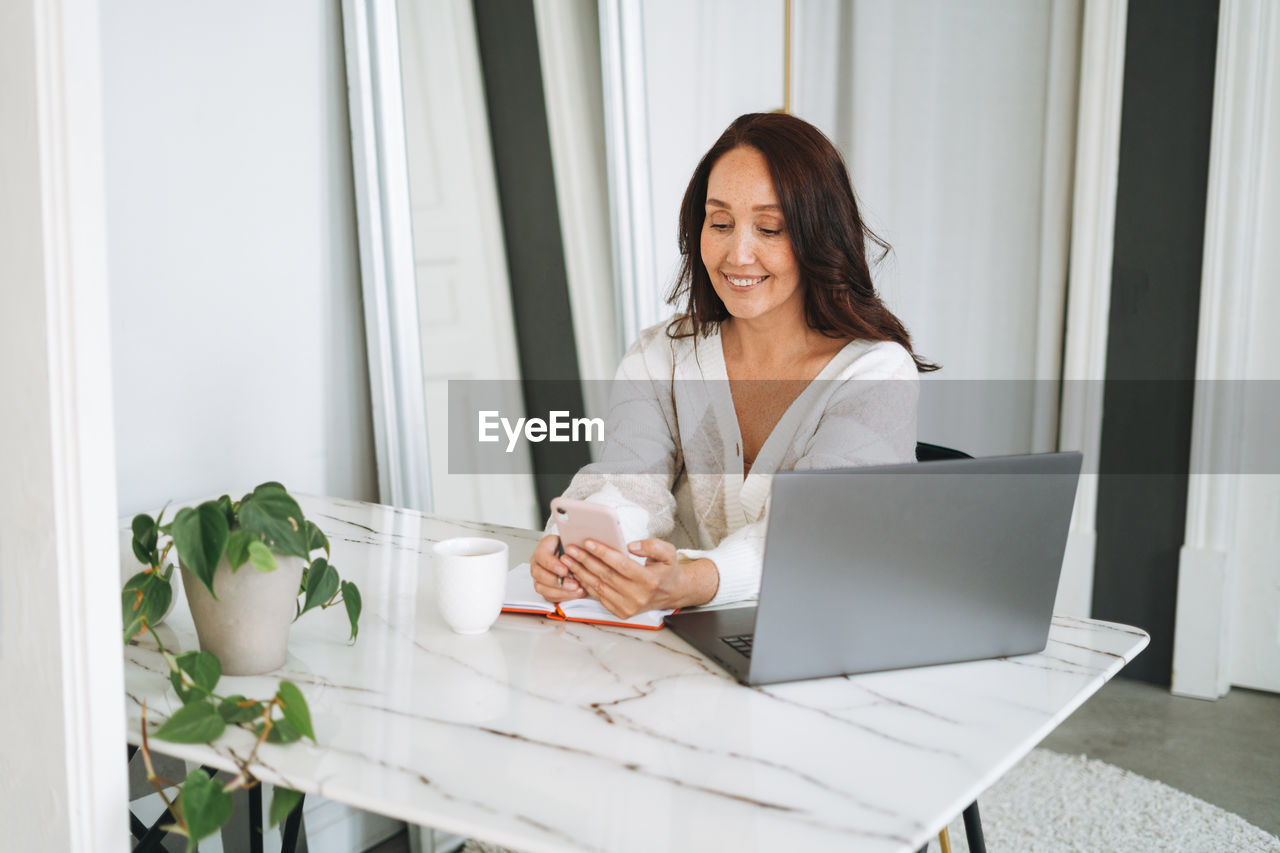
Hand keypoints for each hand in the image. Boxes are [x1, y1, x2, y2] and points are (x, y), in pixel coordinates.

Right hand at [529, 533, 585, 602]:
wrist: (573, 553)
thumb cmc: (572, 546)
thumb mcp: (573, 542)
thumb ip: (573, 548)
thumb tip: (577, 553)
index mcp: (543, 547)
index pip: (541, 555)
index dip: (552, 565)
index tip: (565, 570)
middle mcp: (537, 562)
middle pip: (538, 573)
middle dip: (557, 581)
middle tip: (573, 583)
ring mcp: (538, 575)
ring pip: (541, 587)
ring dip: (560, 591)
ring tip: (576, 589)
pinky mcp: (544, 587)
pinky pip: (548, 595)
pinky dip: (562, 596)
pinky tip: (574, 593)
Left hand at [560, 538, 717, 619]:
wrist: (671, 593)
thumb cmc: (666, 570)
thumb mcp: (668, 553)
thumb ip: (652, 546)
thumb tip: (631, 546)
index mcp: (649, 581)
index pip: (621, 565)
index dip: (603, 553)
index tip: (587, 542)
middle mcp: (638, 596)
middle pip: (606, 576)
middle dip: (586, 561)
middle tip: (571, 549)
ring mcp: (628, 607)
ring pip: (599, 587)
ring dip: (581, 572)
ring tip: (568, 560)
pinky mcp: (621, 612)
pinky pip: (599, 597)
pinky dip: (586, 584)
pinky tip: (577, 573)